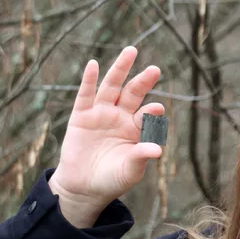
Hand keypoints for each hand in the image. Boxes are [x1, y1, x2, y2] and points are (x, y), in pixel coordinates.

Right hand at [48, 47, 163, 226]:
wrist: (84, 187)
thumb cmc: (112, 179)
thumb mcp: (129, 171)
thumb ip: (140, 158)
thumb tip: (158, 150)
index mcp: (136, 130)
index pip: (146, 116)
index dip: (151, 112)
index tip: (157, 109)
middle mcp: (121, 117)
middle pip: (133, 94)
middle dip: (143, 82)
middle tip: (155, 70)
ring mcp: (101, 114)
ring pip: (112, 87)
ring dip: (120, 69)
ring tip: (131, 51)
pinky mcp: (81, 116)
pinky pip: (86, 95)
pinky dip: (89, 80)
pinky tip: (94, 65)